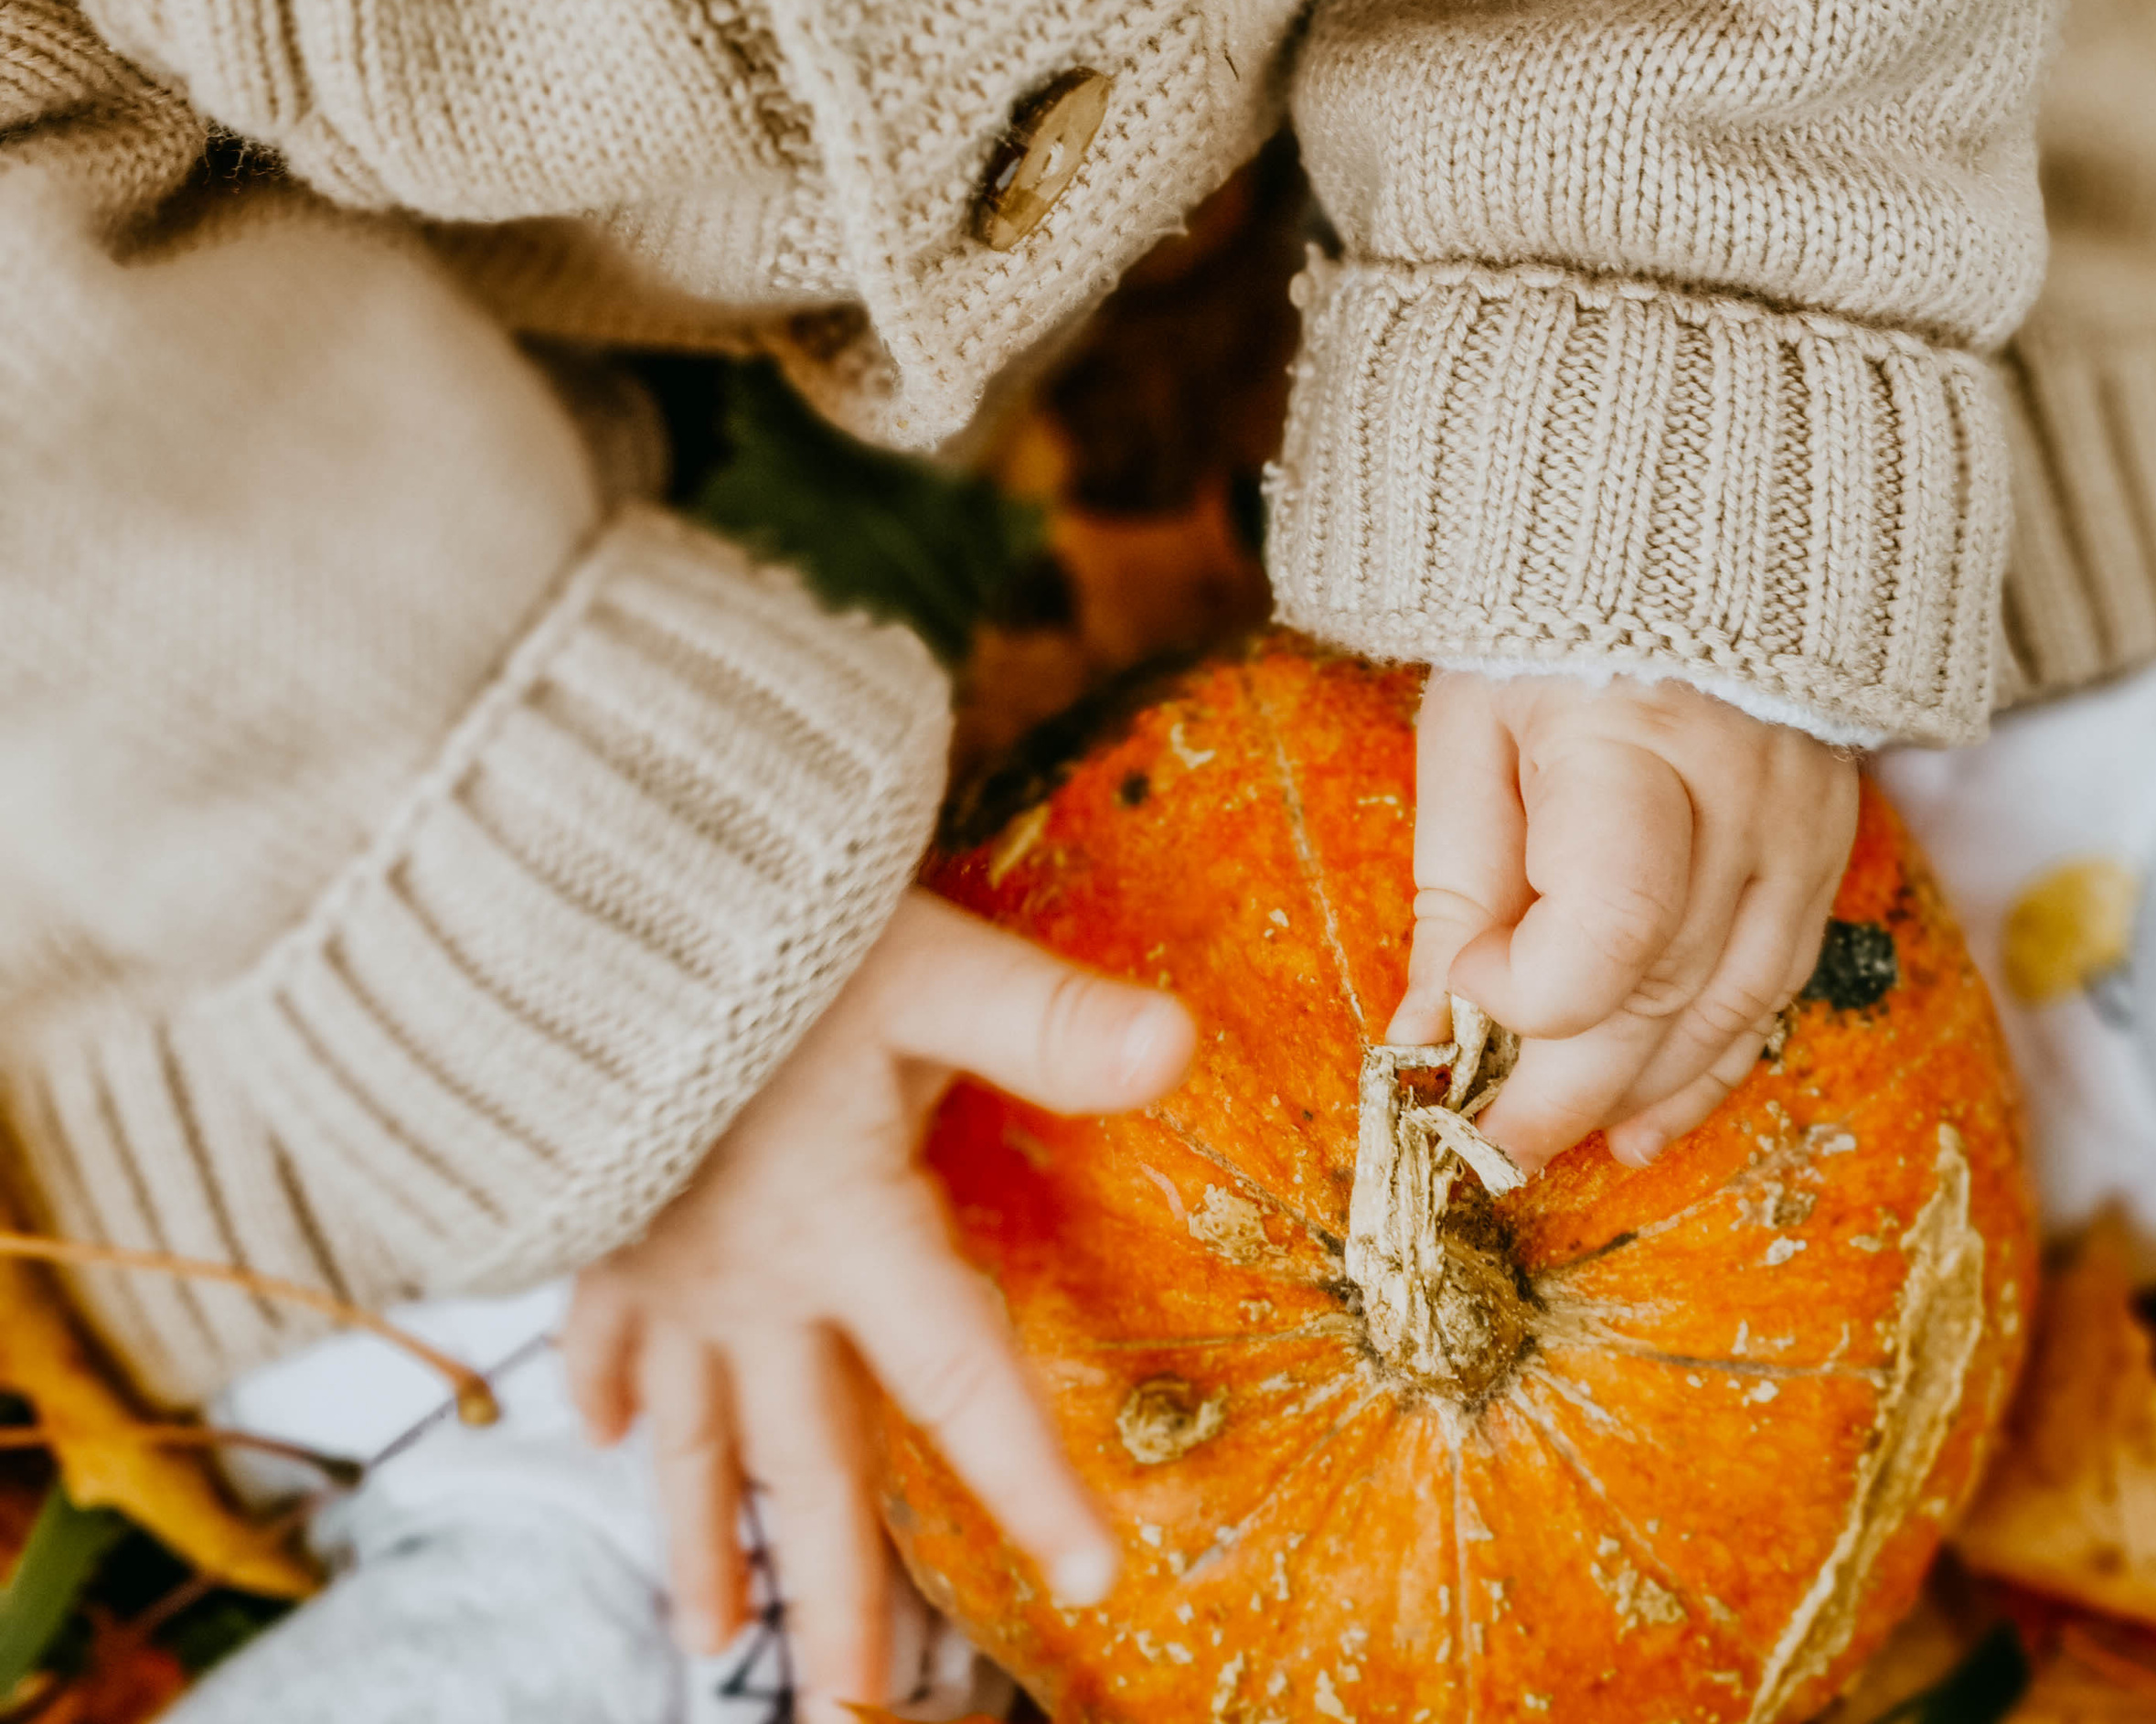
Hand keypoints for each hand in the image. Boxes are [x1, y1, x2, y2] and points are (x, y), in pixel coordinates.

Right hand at [564, 889, 1193, 1717]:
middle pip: (808, 1463)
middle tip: (849, 1713)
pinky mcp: (590, 1218)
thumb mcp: (922, 964)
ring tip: (712, 1646)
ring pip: (689, 1436)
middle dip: (834, 1596)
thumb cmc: (760, 933)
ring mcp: (660, 1262)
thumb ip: (1043, 1019)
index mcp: (849, 1230)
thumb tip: (1180, 1044)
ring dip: (705, 1543)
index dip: (1028, 1483)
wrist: (571, 916)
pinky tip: (602, 1436)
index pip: (961, 1382)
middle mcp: (753, 1277)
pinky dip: (600, 1393)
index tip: (1090, 1577)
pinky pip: (593, 1333)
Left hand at [1391, 669, 1857, 1173]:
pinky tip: (1647, 1114)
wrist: (1690, 531)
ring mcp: (1800, 828)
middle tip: (1485, 1146)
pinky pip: (1775, 987)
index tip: (1459, 972)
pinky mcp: (1827, 848)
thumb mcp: (1471, 727)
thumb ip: (1457, 881)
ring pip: (1727, 1010)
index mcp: (1635, 742)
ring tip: (1558, 1142)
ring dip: (1637, 1093)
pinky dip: (1708, 1060)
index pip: (1603, 933)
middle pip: (1660, 993)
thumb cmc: (1546, 627)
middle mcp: (1740, 798)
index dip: (1520, 987)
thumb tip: (1428, 1032)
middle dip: (1564, 1089)